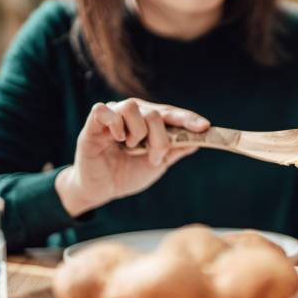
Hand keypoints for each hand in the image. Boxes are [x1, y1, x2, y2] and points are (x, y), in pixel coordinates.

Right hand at [56, 98, 209, 216]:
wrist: (102, 190)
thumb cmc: (128, 174)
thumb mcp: (157, 164)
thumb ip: (175, 150)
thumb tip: (198, 141)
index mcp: (149, 121)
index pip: (172, 113)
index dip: (189, 119)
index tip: (205, 127)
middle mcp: (133, 114)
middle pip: (155, 113)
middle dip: (160, 140)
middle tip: (154, 158)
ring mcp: (113, 116)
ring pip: (132, 107)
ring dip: (137, 133)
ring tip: (131, 149)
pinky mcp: (93, 124)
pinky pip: (105, 110)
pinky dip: (115, 124)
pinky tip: (117, 139)